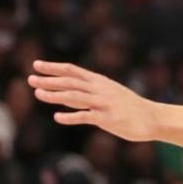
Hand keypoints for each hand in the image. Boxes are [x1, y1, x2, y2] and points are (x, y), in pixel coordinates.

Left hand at [28, 60, 157, 141]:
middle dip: (49, 80)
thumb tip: (65, 93)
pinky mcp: (107, 118)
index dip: (53, 67)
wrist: (152, 118)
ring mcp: (103, 103)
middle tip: (30, 79)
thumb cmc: (128, 106)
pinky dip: (71, 117)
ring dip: (55, 95)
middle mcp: (99, 89)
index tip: (36, 65)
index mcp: (99, 81)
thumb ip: (88, 91)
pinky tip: (57, 117)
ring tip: (38, 94)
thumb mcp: (108, 92)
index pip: (72, 70)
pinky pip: (86, 116)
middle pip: (69, 82)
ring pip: (74, 96)